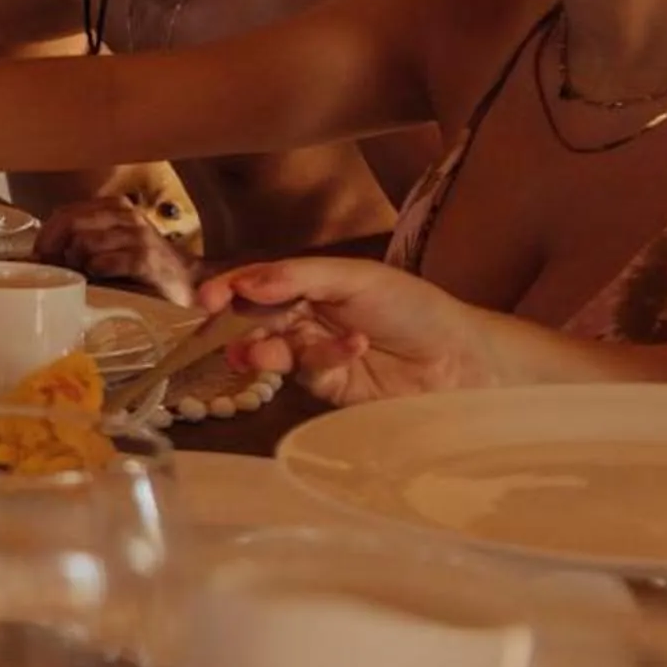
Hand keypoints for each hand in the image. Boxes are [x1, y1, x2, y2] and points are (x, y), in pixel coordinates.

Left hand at [36, 198, 196, 303]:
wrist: (183, 285)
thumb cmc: (138, 270)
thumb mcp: (106, 249)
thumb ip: (76, 245)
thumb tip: (35, 257)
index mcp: (113, 207)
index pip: (64, 212)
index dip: (46, 237)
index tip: (40, 259)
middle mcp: (126, 215)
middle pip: (70, 223)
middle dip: (55, 250)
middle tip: (55, 271)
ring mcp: (138, 235)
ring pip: (84, 242)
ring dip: (78, 264)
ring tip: (87, 277)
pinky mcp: (147, 259)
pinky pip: (105, 261)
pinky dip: (97, 272)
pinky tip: (103, 280)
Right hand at [196, 257, 501, 406]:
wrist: (462, 360)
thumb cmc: (414, 307)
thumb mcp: (358, 278)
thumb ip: (300, 278)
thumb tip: (244, 284)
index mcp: (310, 285)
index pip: (257, 284)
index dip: (229, 288)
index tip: (205, 299)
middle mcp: (305, 319)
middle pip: (253, 318)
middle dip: (232, 322)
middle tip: (214, 327)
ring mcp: (313, 355)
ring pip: (269, 351)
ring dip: (261, 349)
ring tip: (258, 352)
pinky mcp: (326, 389)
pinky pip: (307, 373)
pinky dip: (324, 357)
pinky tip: (353, 346)